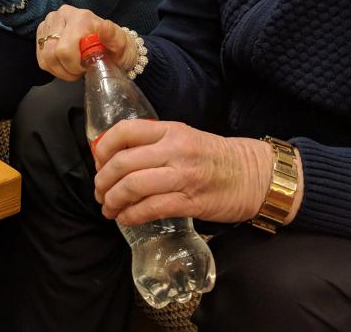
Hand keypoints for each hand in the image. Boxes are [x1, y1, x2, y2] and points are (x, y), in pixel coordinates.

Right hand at [35, 4, 132, 80]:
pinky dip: (52, 67)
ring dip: (59, 69)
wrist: (110, 45)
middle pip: (52, 53)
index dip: (74, 65)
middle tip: (81, 70)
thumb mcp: (121, 45)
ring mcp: (50, 22)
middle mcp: (62, 14)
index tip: (87, 67)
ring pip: (45, 56)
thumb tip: (105, 26)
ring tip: (73, 68)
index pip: (65, 49)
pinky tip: (65, 65)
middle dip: (67, 68)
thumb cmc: (116, 47)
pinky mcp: (42, 31)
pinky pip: (40, 57)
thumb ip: (114, 37)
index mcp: (81, 17)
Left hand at [92, 121, 282, 226]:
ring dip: (113, 200)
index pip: (125, 131)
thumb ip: (155, 143)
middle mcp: (175, 150)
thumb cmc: (215, 157)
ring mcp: (183, 176)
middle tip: (99, 191)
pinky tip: (126, 218)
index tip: (97, 161)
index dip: (103, 148)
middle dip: (103, 181)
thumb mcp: (185, 138)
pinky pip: (151, 208)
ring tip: (109, 208)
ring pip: (133, 186)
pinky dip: (132, 215)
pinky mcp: (191, 201)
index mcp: (171, 131)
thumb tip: (117, 156)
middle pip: (123, 162)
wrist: (253, 175)